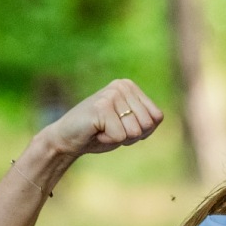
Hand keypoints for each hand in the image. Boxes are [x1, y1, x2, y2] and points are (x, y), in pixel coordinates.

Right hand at [40, 79, 163, 157]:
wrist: (67, 138)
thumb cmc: (100, 133)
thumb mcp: (128, 124)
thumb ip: (145, 120)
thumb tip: (158, 117)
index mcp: (130, 86)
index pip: (157, 117)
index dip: (143, 131)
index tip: (123, 127)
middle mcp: (122, 86)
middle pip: (147, 124)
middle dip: (131, 135)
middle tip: (110, 129)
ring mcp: (111, 94)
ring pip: (135, 131)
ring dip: (119, 138)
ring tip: (103, 129)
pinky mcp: (101, 107)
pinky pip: (120, 136)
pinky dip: (108, 140)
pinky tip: (95, 131)